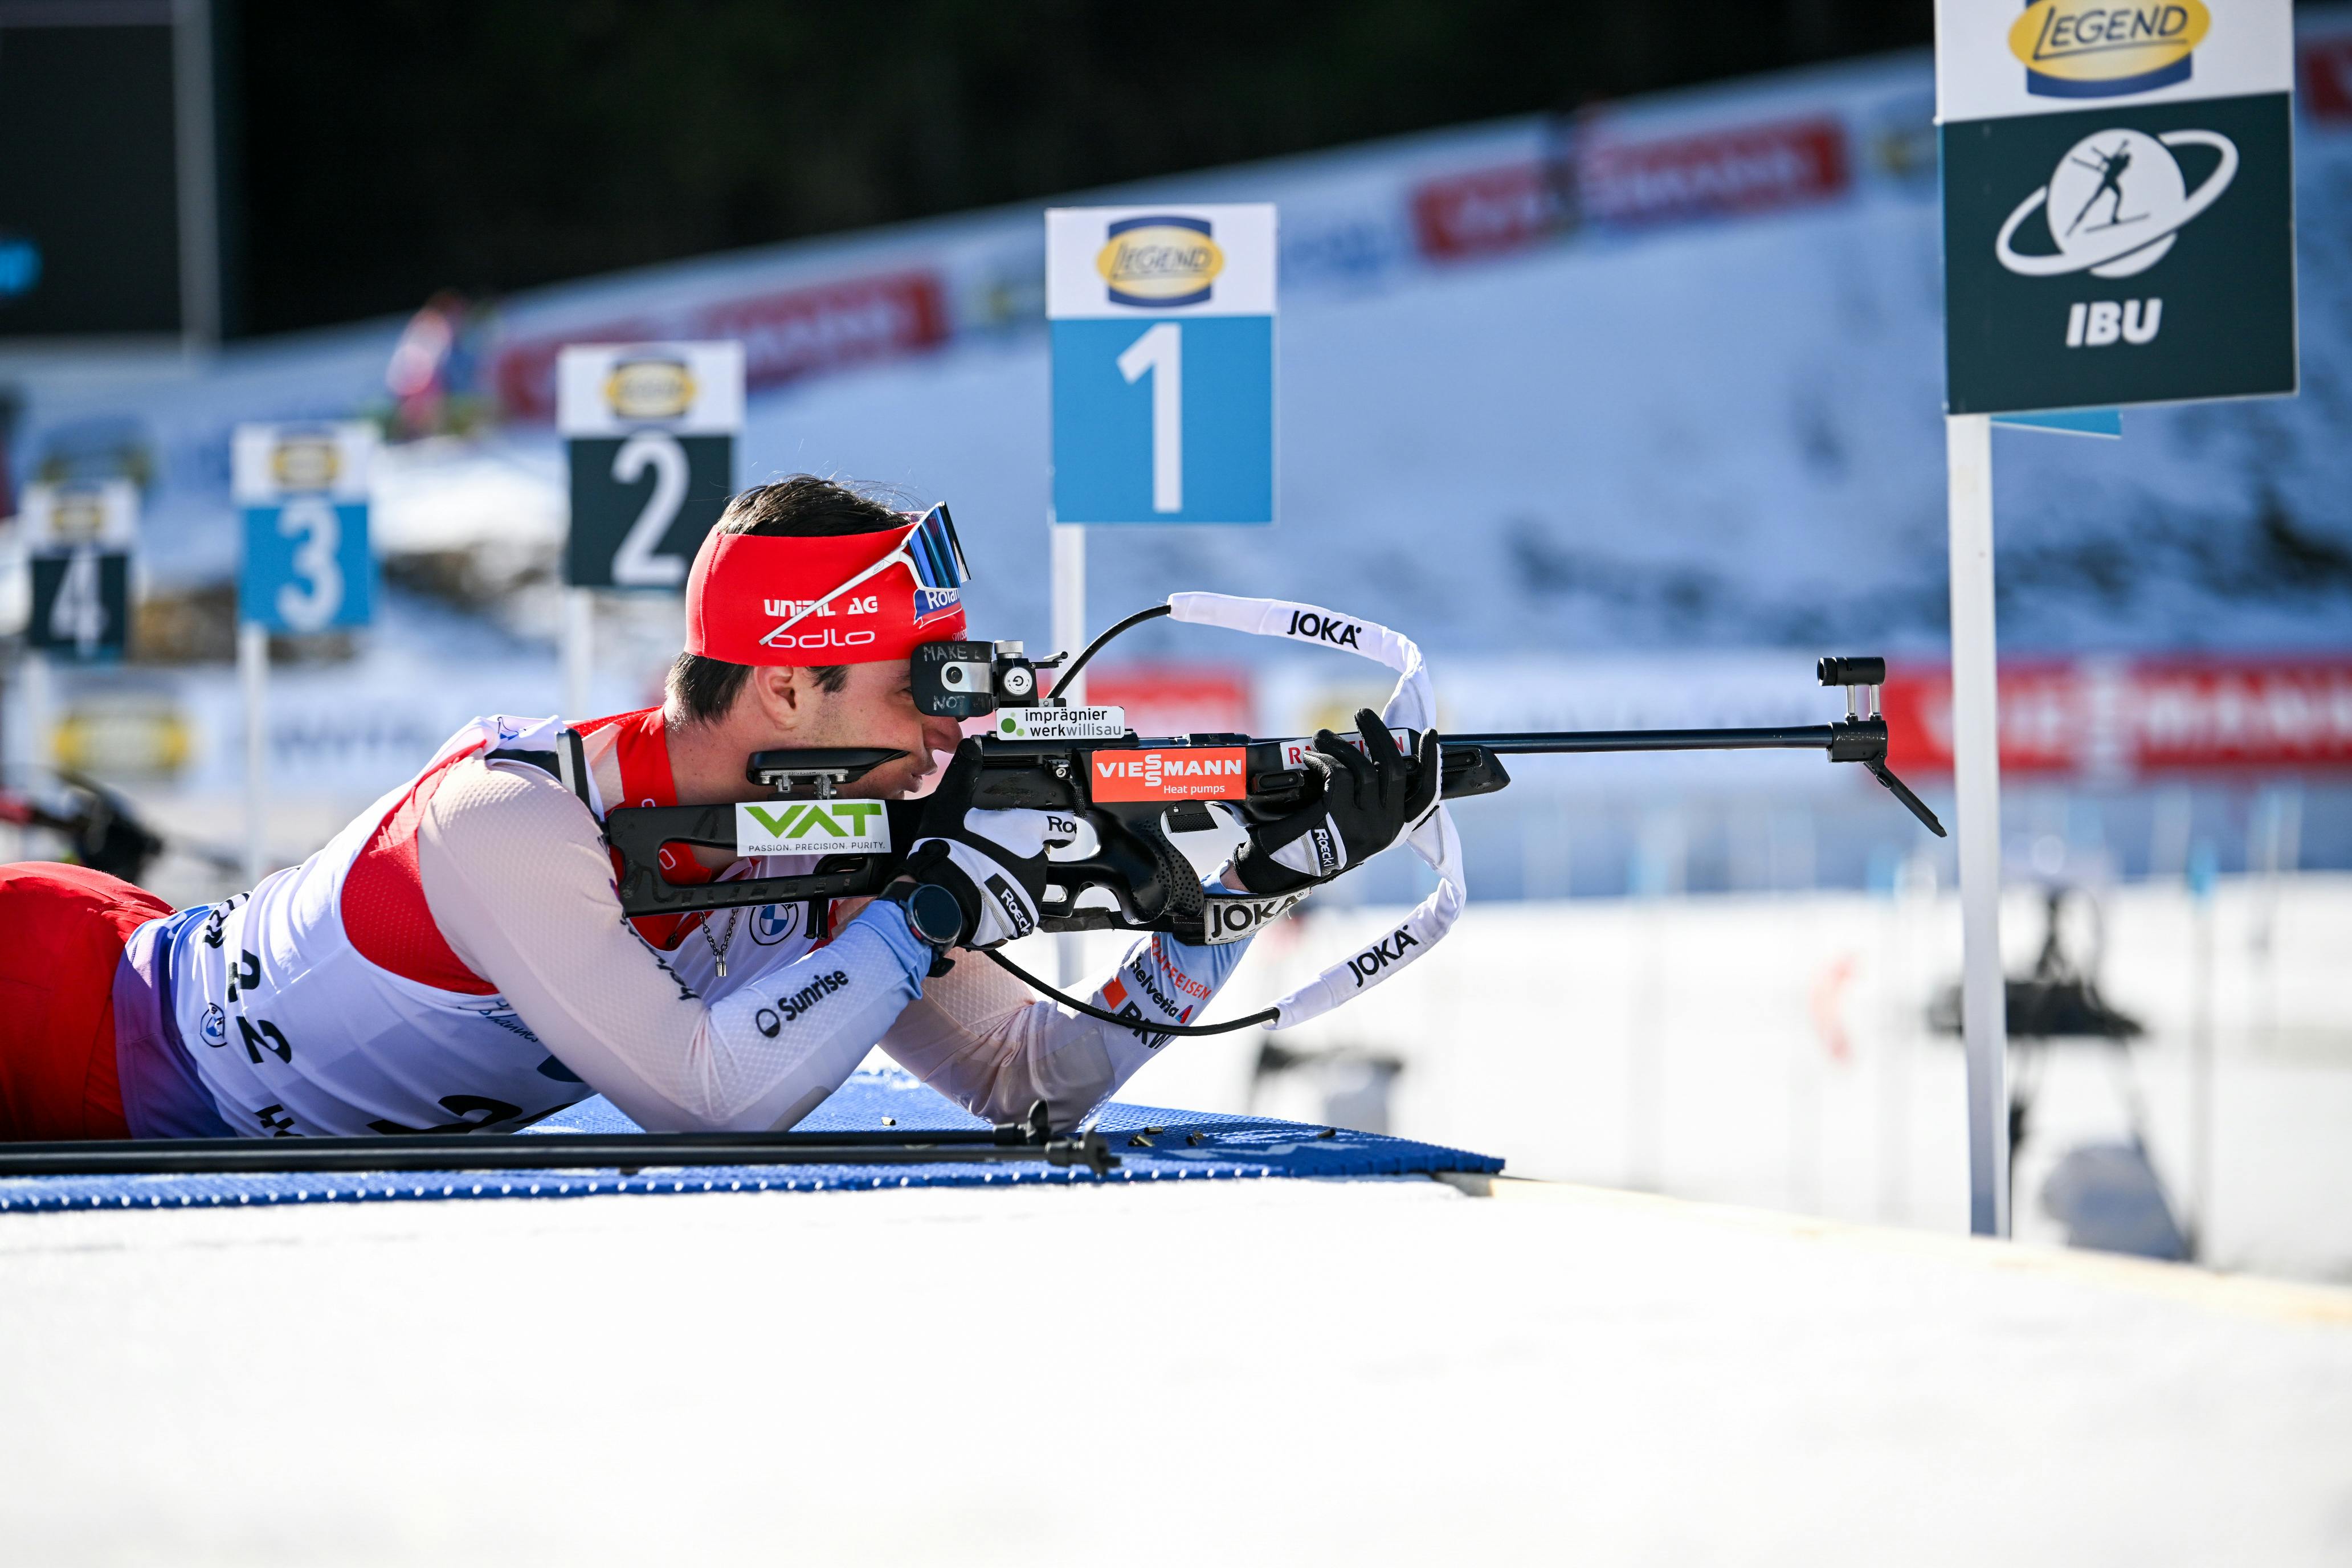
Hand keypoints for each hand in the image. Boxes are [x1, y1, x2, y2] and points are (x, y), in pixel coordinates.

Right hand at [907, 738, 1069, 946]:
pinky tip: (983, 897)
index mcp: (1028, 829)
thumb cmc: (948, 850)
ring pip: (1028, 879)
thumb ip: (965, 774)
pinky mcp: (1025, 916)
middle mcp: (1039, 858)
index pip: (1062, 823)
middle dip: (1019, 852)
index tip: (1048, 827)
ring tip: (981, 876)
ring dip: (1011, 877)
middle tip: (989, 853)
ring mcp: (1034, 889)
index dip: (1055, 824)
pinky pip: (1019, 907)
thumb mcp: (951, 804)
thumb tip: (972, 746)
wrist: (941, 899)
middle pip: (1037, 852)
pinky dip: (1005, 904)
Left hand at [1233, 709, 1439, 895]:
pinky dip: (1322, 759)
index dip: (1432, 762)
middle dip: (1378, 734)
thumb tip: (1372, 749)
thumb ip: (1372, 797)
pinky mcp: (1339, 817)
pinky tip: (1311, 759)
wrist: (1284, 867)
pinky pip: (1337, 773)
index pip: (1427, 796)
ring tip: (1322, 735)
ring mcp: (1365, 825)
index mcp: (1396, 829)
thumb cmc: (1319, 838)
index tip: (1430, 733)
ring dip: (1341, 744)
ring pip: (1363, 767)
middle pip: (1395, 768)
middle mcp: (1387, 829)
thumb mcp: (1356, 823)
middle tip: (1362, 713)